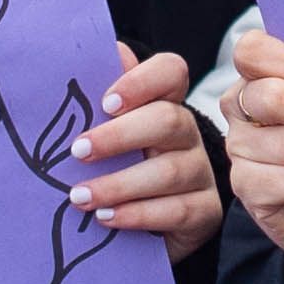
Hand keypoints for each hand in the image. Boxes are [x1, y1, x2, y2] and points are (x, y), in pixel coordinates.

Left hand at [68, 48, 221, 262]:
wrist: (142, 231)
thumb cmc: (117, 172)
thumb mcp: (102, 135)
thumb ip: (95, 99)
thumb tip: (94, 53)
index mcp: (163, 104)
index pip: (170, 72)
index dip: (141, 81)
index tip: (106, 102)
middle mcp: (188, 134)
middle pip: (168, 120)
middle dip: (119, 136)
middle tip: (78, 151)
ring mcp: (201, 172)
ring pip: (169, 170)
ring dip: (118, 184)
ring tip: (79, 196)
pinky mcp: (205, 211)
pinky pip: (176, 210)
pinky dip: (137, 214)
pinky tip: (106, 218)